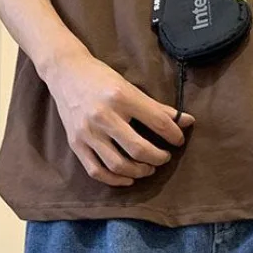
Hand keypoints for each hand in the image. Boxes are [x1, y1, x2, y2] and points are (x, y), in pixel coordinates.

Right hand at [44, 50, 194, 186]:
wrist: (65, 72)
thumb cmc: (101, 79)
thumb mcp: (129, 87)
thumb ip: (157, 108)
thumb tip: (187, 121)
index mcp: (120, 96)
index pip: (157, 122)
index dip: (174, 135)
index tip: (178, 140)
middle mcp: (103, 115)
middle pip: (138, 149)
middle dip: (158, 158)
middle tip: (164, 157)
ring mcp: (87, 132)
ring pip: (118, 165)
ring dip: (139, 172)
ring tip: (148, 168)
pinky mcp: (76, 144)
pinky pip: (97, 172)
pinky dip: (115, 180)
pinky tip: (128, 178)